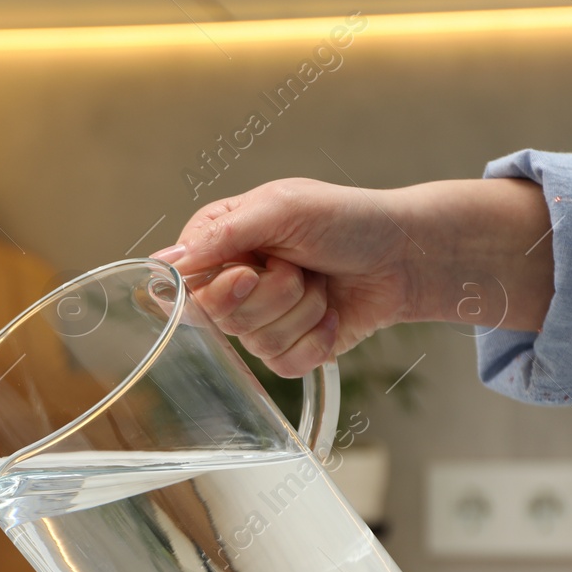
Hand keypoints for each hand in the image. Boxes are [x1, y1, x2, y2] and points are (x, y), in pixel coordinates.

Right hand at [151, 176, 552, 377]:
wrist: (405, 254)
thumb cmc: (347, 219)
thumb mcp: (282, 207)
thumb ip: (221, 234)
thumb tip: (166, 264)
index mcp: (220, 244)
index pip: (184, 285)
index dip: (218, 287)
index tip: (251, 269)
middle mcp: (233, 284)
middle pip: (219, 318)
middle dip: (272, 294)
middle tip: (299, 268)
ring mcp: (259, 321)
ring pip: (255, 342)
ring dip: (302, 310)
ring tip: (321, 283)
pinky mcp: (288, 351)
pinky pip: (283, 364)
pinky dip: (316, 339)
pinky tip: (331, 313)